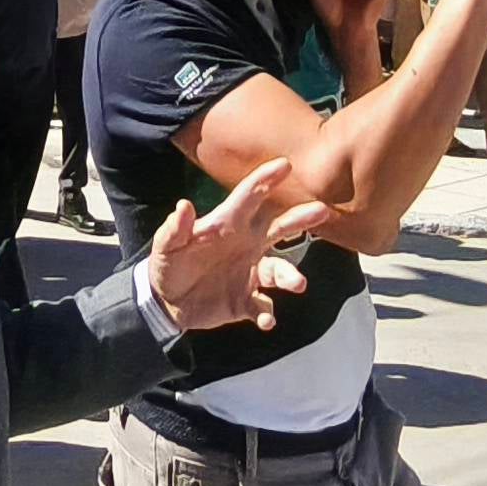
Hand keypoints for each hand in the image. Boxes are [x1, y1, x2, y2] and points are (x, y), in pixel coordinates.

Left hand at [142, 157, 333, 331]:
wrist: (167, 302)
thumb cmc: (168, 264)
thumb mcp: (166, 246)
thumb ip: (175, 228)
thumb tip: (183, 205)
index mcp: (228, 225)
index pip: (249, 198)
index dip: (265, 181)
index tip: (285, 165)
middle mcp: (247, 245)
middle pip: (278, 228)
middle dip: (300, 219)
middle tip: (321, 211)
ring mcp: (250, 273)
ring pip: (278, 270)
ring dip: (290, 276)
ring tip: (297, 284)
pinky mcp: (246, 301)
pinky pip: (262, 306)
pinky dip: (267, 313)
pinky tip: (266, 320)